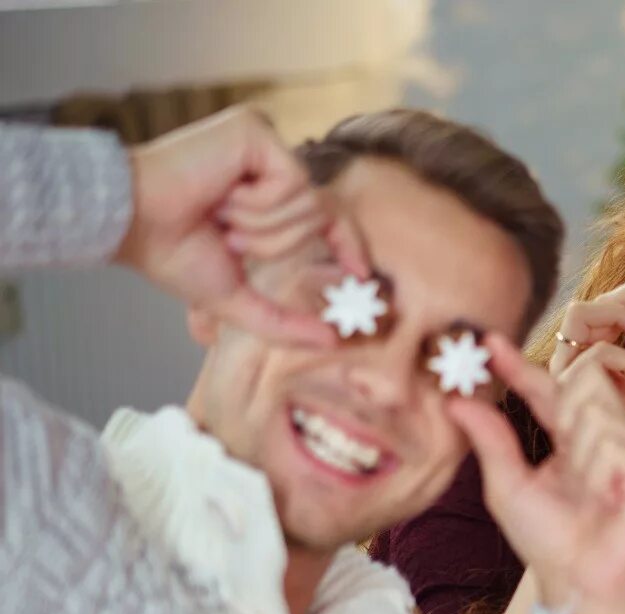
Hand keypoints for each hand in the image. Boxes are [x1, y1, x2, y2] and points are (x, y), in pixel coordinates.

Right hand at [115, 105, 364, 344]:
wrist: (132, 223)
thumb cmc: (172, 254)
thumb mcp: (236, 298)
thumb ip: (283, 322)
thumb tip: (331, 340)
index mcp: (266, 197)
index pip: (329, 215)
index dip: (351, 243)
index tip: (361, 274)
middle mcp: (270, 165)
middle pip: (323, 214)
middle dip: (278, 243)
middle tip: (231, 238)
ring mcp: (265, 144)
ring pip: (307, 203)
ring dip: (262, 226)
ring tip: (220, 217)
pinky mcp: (257, 130)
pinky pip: (292, 182)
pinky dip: (258, 204)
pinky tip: (222, 197)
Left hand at [449, 334, 624, 613]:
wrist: (578, 585)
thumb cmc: (547, 542)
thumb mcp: (507, 486)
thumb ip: (490, 440)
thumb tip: (457, 400)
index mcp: (572, 438)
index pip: (547, 389)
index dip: (519, 367)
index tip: (489, 344)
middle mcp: (606, 436)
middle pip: (582, 380)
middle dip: (560, 409)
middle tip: (562, 455)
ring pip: (595, 408)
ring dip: (578, 452)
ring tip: (586, 488)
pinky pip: (614, 442)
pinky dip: (599, 469)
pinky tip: (605, 495)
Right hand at [549, 295, 624, 437]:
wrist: (620, 476)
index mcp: (592, 352)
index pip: (612, 307)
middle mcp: (573, 355)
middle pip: (595, 301)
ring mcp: (564, 368)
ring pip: (581, 312)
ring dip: (617, 313)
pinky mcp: (563, 385)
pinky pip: (595, 353)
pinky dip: (622, 360)